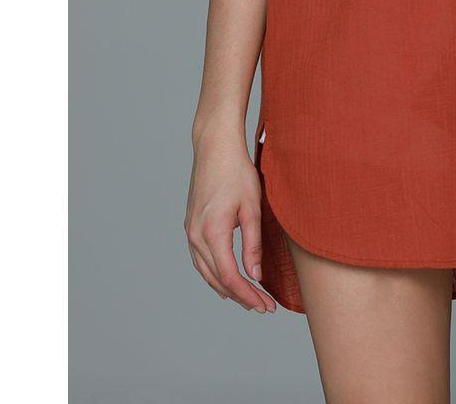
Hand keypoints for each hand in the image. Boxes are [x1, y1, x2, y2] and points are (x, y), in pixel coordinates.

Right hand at [184, 130, 277, 313]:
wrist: (215, 148)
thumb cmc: (237, 172)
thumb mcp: (252, 207)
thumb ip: (253, 243)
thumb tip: (255, 275)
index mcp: (212, 232)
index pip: (230, 276)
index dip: (248, 295)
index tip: (266, 305)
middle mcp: (195, 236)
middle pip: (217, 279)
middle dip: (240, 296)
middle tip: (263, 307)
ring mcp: (190, 231)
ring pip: (205, 272)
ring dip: (226, 288)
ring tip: (247, 299)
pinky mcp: (191, 225)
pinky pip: (200, 260)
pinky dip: (213, 274)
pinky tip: (224, 280)